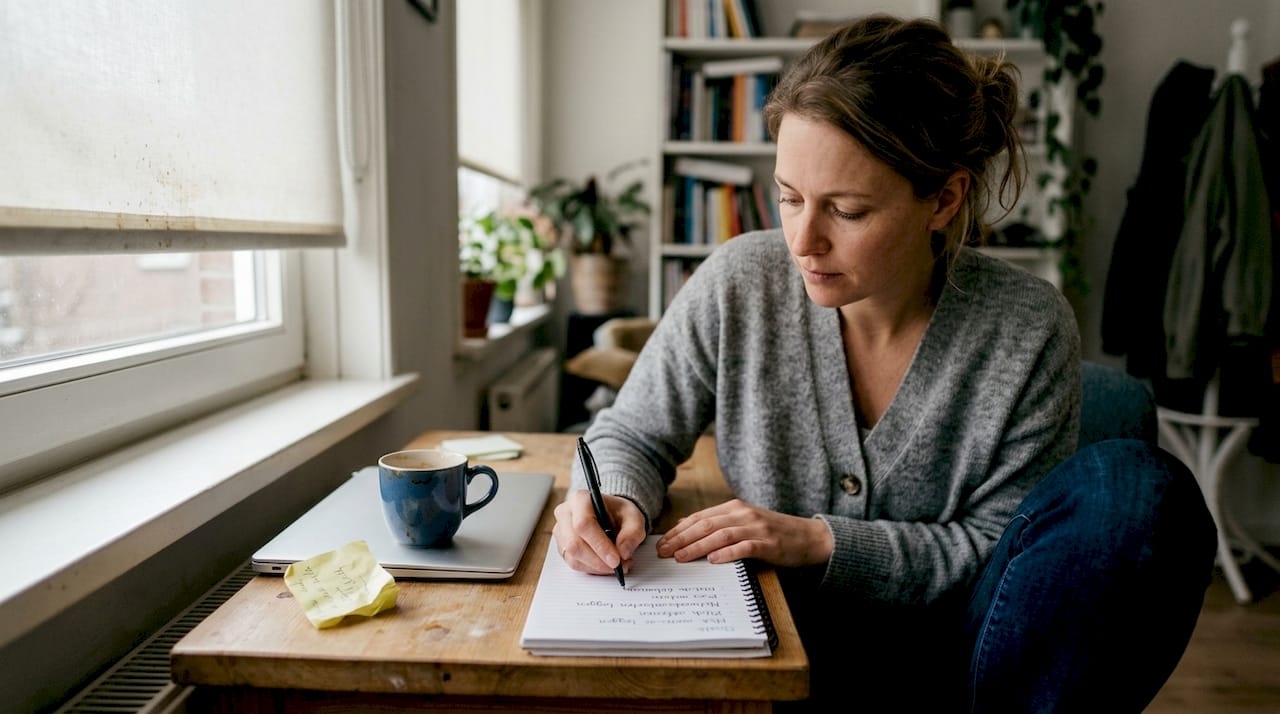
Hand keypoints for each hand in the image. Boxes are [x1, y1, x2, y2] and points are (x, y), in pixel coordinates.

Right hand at [553, 490, 646, 574]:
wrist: (610, 515)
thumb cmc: (618, 512)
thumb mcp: (634, 516)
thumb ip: (633, 531)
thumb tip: (623, 552)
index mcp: (580, 499)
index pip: (583, 524)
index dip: (600, 545)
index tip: (616, 559)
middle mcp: (565, 513)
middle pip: (574, 543)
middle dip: (599, 560)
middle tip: (618, 566)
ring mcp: (561, 531)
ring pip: (573, 557)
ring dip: (597, 566)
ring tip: (617, 565)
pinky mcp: (562, 546)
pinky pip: (574, 564)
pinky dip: (592, 569)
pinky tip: (606, 565)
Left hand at [655, 499, 832, 567]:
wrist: (809, 537)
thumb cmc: (773, 533)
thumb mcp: (743, 522)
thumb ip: (718, 523)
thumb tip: (684, 526)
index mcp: (735, 508)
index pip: (700, 517)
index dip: (678, 530)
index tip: (661, 543)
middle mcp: (744, 514)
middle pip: (706, 525)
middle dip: (681, 539)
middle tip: (663, 552)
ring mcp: (757, 528)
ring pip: (721, 535)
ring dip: (698, 547)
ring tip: (681, 558)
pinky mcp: (769, 544)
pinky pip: (745, 547)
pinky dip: (728, 553)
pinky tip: (714, 560)